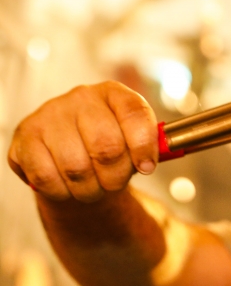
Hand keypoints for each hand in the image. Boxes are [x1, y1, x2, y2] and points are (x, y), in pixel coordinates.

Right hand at [7, 81, 158, 201]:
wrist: (71, 151)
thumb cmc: (109, 146)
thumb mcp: (134, 142)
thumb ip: (149, 148)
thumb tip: (149, 163)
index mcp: (115, 94)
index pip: (135, 114)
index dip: (144, 146)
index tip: (146, 167)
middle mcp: (82, 98)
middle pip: (107, 148)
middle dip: (116, 177)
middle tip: (114, 183)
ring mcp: (51, 114)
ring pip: (76, 168)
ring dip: (89, 189)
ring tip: (92, 187)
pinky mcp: (25, 136)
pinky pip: (46, 177)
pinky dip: (62, 192)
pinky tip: (68, 186)